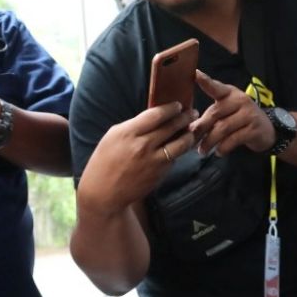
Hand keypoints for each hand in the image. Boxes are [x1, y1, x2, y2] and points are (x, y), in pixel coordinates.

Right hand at [77, 102, 196, 214]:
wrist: (104, 192)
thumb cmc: (105, 161)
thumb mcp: (114, 137)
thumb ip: (134, 126)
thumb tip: (155, 118)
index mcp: (128, 133)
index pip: (156, 115)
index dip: (170, 108)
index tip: (178, 105)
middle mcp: (142, 145)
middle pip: (171, 126)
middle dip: (185, 117)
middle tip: (192, 113)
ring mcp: (153, 160)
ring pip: (180, 144)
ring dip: (189, 135)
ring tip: (192, 130)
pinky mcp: (160, 173)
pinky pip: (174, 158)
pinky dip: (179, 151)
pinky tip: (181, 146)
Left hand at [189, 70, 274, 154]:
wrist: (267, 130)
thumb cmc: (241, 119)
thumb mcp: (227, 112)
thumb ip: (211, 116)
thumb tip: (191, 128)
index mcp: (230, 93)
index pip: (217, 87)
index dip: (206, 81)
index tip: (195, 74)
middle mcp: (240, 101)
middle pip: (215, 114)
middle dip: (201, 128)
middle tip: (191, 140)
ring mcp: (249, 114)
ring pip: (222, 128)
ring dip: (209, 141)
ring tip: (202, 151)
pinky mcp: (254, 129)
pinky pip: (233, 139)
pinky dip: (223, 147)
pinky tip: (218, 152)